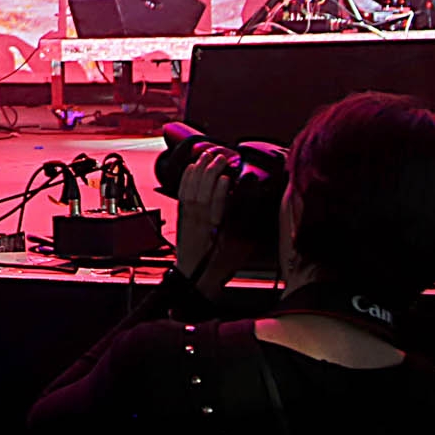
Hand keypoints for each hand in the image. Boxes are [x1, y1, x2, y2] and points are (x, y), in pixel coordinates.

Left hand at [174, 148, 251, 290]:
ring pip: (190, 189)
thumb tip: (252, 199)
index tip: (228, 174)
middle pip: (201, 191)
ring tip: (206, 156)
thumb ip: (246, 222)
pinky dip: (186, 179)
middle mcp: (197, 221)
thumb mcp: (240, 248)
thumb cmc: (218, 266)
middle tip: (220, 157)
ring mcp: (187, 217)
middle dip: (209, 171)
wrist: (194, 279)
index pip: (214, 203)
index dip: (220, 187)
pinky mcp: (181, 216)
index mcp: (213, 231)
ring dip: (198, 170)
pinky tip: (191, 168)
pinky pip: (182, 194)